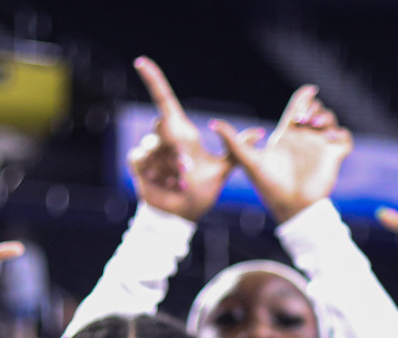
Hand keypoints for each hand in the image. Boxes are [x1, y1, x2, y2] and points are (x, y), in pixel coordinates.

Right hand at [127, 58, 238, 221]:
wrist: (182, 214)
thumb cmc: (201, 191)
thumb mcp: (222, 170)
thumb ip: (235, 150)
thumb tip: (258, 132)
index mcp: (182, 134)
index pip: (165, 100)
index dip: (154, 80)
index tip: (142, 62)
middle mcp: (164, 139)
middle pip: (160, 125)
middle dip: (174, 149)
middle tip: (186, 168)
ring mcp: (150, 151)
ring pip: (153, 146)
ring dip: (168, 168)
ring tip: (178, 182)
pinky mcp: (139, 164)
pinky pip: (141, 159)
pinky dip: (155, 173)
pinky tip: (164, 184)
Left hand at [213, 85, 351, 224]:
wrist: (290, 207)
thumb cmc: (268, 187)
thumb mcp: (249, 161)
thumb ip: (233, 142)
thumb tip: (212, 123)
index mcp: (287, 136)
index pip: (298, 109)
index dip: (304, 97)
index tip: (310, 89)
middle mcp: (305, 139)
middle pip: (316, 111)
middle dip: (314, 109)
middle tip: (305, 120)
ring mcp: (319, 148)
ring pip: (330, 122)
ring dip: (327, 118)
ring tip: (316, 126)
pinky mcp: (333, 158)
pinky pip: (344, 140)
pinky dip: (341, 135)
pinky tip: (330, 138)